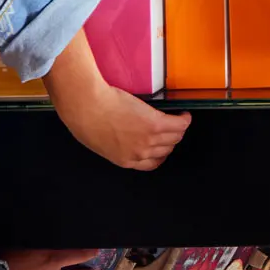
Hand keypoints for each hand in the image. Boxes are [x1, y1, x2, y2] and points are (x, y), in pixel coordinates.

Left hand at [45, 28, 190, 169]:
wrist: (86, 106)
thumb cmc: (85, 120)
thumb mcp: (100, 141)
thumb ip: (117, 145)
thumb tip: (125, 138)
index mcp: (125, 160)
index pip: (153, 163)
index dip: (160, 152)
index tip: (161, 144)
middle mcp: (140, 153)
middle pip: (167, 149)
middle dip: (170, 139)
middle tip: (171, 126)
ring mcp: (149, 139)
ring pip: (175, 137)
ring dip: (179, 128)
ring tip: (178, 119)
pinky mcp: (155, 123)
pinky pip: (180, 124)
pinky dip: (184, 119)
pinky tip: (183, 114)